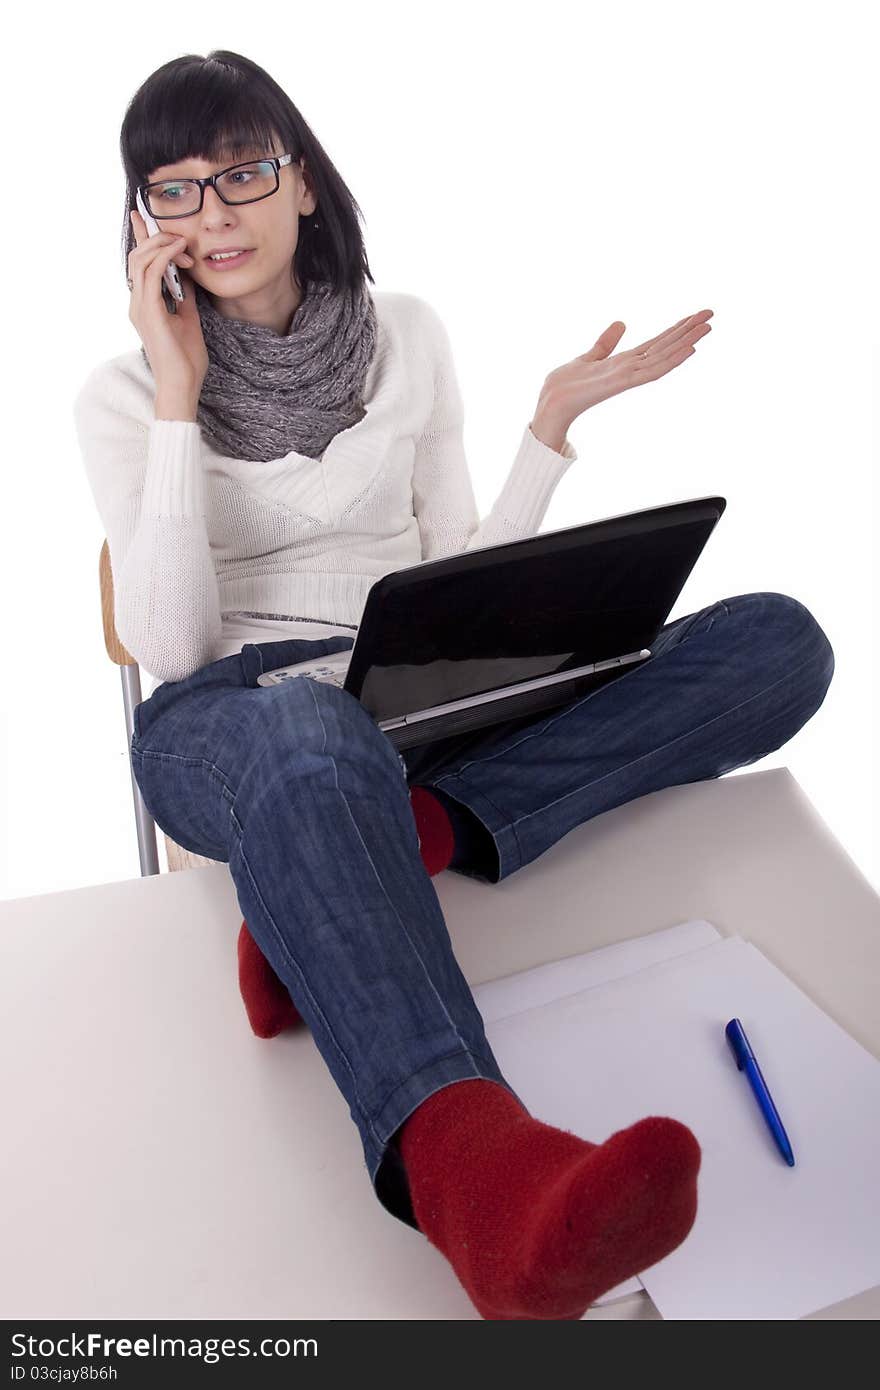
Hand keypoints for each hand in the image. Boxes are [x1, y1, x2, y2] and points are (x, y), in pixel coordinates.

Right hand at [127, 208, 208, 400]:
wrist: (182, 385)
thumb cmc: (186, 360)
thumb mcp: (188, 319)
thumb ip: (183, 296)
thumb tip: (186, 275)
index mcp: (144, 304)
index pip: (138, 264)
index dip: (140, 238)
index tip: (143, 216)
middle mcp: (137, 302)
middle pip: (136, 256)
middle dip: (154, 237)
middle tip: (178, 234)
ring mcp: (140, 307)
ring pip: (140, 260)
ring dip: (162, 245)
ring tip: (182, 242)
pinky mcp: (149, 312)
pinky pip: (152, 273)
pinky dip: (165, 257)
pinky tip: (180, 250)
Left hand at [533, 309, 713, 439]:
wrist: (551, 403)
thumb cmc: (566, 385)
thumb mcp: (589, 356)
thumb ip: (606, 342)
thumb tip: (621, 322)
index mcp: (626, 362)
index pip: (657, 342)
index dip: (676, 329)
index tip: (695, 316)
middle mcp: (632, 368)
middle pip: (666, 346)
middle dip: (688, 331)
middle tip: (711, 314)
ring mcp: (629, 376)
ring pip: (664, 356)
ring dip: (686, 341)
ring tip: (707, 326)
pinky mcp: (622, 382)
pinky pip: (652, 371)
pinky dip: (672, 360)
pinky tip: (689, 349)